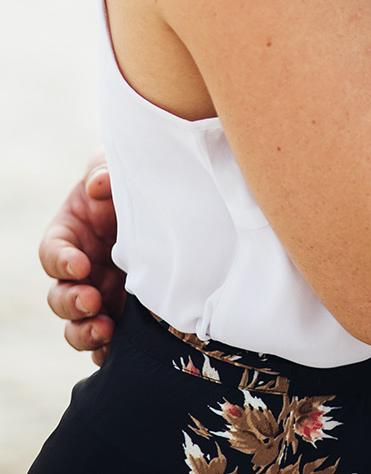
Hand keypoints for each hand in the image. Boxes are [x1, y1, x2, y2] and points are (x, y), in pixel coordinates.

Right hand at [39, 157, 124, 363]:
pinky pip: (107, 343)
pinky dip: (106, 351)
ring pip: (77, 325)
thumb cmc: (134, 178)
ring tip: (104, 329)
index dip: (61, 262)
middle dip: (71, 302)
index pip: (52, 252)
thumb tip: (99, 185)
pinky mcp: (123, 313)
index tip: (80, 264)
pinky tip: (116, 352)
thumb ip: (104, 170)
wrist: (171, 199)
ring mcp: (101, 294)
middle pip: (59, 296)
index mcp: (70, 234)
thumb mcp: (117, 164)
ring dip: (85, 332)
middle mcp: (81, 269)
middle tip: (92, 300)